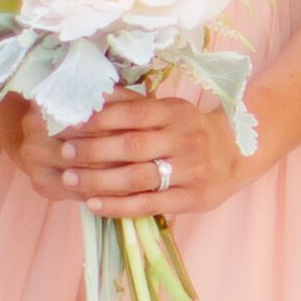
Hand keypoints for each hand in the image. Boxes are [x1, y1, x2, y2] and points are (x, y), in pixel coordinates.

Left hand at [35, 82, 246, 213]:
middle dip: (93, 150)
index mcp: (177, 112)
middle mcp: (186, 139)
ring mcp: (191, 171)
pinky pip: (149, 205)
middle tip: (64, 153)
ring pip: (138, 178)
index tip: (69, 125)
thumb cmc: (189, 130)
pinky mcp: (193, 199)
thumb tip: (90, 94)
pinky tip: (93, 205)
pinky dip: (118, 206)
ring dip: (99, 180)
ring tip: (70, 180)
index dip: (99, 119)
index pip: (133, 113)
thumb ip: (131, 104)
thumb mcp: (168, 110)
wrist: (236, 154)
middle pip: (132, 146)